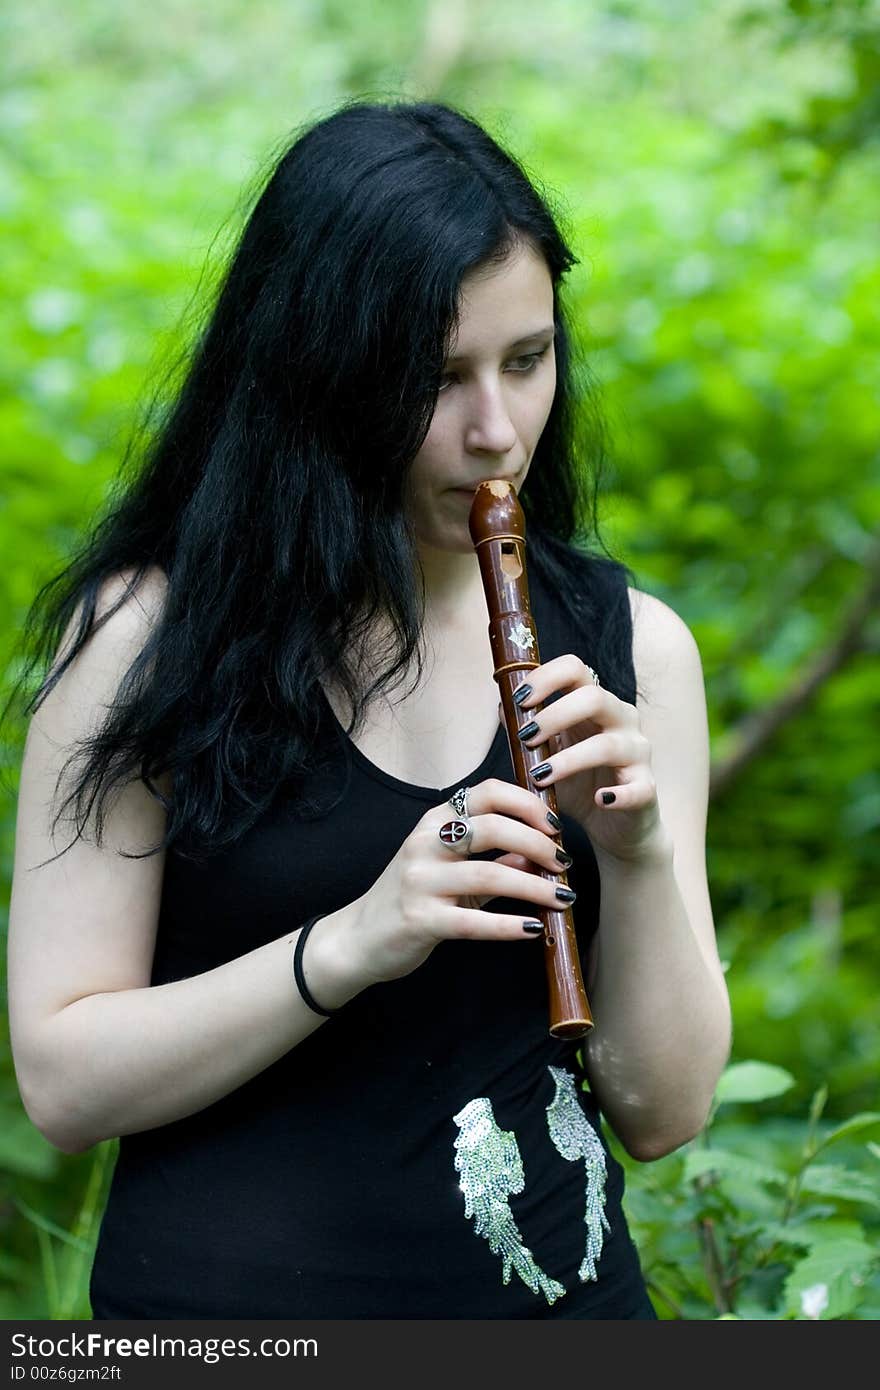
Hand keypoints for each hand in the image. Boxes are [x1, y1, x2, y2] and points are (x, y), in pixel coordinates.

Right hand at [340, 778, 577, 986]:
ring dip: (535, 887)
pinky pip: (474, 921)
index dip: (526, 804)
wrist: (359, 938)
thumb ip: (493, 861)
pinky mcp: (420, 919)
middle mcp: (424, 844)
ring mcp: (419, 881)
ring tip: (563, 897)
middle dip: (538, 843)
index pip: (485, 793)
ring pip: (490, 873)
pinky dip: (509, 925)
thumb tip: (539, 855)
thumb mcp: (451, 872)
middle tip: (563, 863)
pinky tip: (533, 929)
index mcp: (433, 823)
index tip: (555, 825)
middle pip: (492, 827)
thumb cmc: (410, 898)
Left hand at [503, 655, 669, 863]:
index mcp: (596, 704)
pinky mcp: (646, 789)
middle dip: (554, 716)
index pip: (576, 669)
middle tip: (526, 738)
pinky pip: (637, 788)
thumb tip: (503, 708)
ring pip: (608, 745)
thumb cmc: (578, 784)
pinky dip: (617, 794)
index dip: (546, 678)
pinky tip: (598, 800)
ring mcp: (638, 753)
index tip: (519, 700)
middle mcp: (621, 720)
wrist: (612, 826)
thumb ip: (527, 731)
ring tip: (540, 777)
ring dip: (568, 760)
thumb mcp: (548, 754)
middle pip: (594, 698)